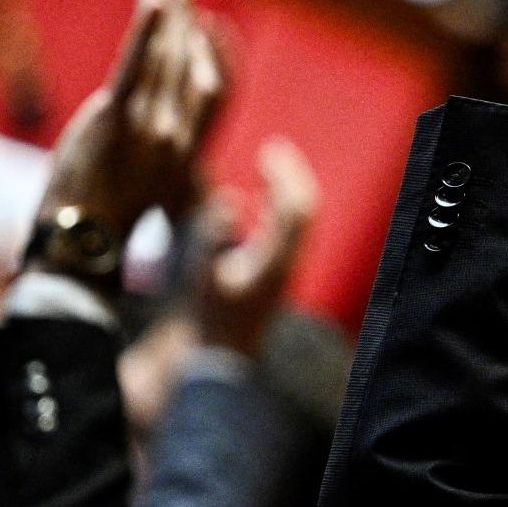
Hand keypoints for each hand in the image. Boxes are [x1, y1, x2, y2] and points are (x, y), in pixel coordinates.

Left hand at [34, 0, 229, 279]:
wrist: (83, 243)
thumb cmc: (106, 222)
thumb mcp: (147, 189)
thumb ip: (159, 156)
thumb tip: (164, 142)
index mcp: (188, 150)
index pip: (212, 89)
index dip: (212, 50)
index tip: (203, 20)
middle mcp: (177, 134)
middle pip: (190, 61)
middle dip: (187, 15)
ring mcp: (149, 124)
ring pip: (164, 55)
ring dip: (166, 8)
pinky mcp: (116, 117)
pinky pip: (135, 63)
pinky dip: (146, 26)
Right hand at [192, 138, 318, 356]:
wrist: (222, 356)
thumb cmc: (209, 318)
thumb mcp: (203, 276)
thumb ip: (212, 235)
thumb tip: (229, 198)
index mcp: (275, 259)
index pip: (295, 207)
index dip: (286, 174)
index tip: (267, 151)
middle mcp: (287, 262)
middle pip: (304, 209)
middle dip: (291, 175)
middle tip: (272, 150)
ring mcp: (285, 268)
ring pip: (299, 220)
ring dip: (286, 189)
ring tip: (268, 164)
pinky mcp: (276, 274)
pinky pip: (288, 231)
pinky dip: (278, 207)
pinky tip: (256, 200)